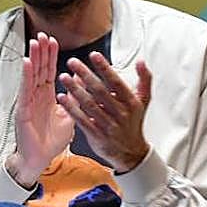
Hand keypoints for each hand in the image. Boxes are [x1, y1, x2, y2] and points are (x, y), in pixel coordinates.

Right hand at [8, 32, 74, 186]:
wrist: (39, 159)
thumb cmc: (50, 140)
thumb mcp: (68, 118)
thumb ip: (73, 103)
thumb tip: (83, 91)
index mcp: (47, 97)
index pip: (49, 72)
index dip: (51, 56)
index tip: (53, 41)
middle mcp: (36, 97)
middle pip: (39, 70)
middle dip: (41, 52)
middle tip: (43, 34)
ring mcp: (28, 102)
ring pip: (31, 76)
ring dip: (33, 58)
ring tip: (34, 43)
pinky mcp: (23, 110)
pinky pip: (25, 90)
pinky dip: (26, 76)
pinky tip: (27, 63)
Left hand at [58, 54, 151, 172]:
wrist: (130, 151)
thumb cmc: (134, 122)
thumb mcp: (144, 100)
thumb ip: (144, 79)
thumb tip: (140, 61)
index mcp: (131, 102)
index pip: (116, 82)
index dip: (104, 68)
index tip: (94, 55)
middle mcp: (120, 113)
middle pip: (100, 91)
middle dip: (85, 75)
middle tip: (73, 62)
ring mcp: (108, 125)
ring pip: (89, 104)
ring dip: (75, 90)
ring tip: (63, 77)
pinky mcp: (96, 135)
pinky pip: (81, 119)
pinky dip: (71, 108)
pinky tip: (62, 98)